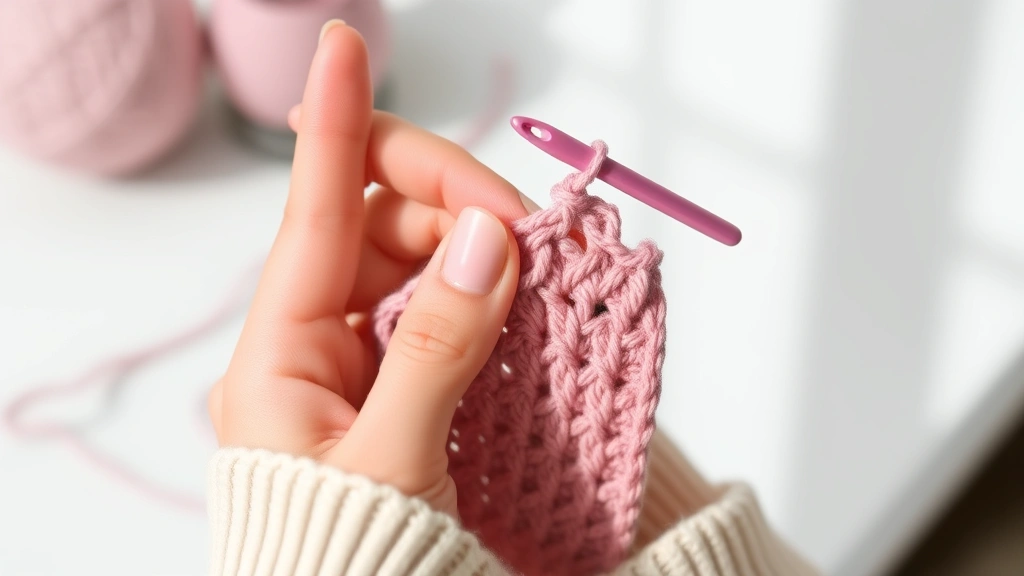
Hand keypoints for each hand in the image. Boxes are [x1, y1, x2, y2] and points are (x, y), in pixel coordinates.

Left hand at [208, 20, 534, 515]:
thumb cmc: (350, 562)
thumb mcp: (392, 460)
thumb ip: (437, 347)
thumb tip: (487, 241)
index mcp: (280, 355)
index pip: (312, 212)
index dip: (333, 121)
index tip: (343, 45)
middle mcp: (314, 342)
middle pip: (382, 224)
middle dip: (456, 210)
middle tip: (530, 237)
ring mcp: (360, 360)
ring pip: (420, 261)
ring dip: (481, 253)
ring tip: (538, 273)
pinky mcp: (401, 381)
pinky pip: (442, 309)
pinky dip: (485, 296)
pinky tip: (519, 301)